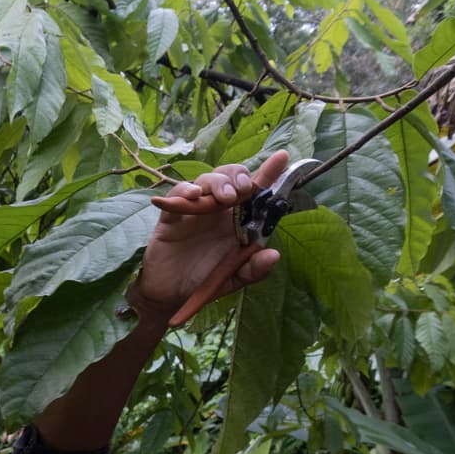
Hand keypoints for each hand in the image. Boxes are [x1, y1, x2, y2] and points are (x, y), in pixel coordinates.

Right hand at [130, 151, 289, 324]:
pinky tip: (194, 196)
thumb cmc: (205, 281)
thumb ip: (254, 269)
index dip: (268, 172)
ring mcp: (195, 210)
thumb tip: (273, 255)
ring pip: (207, 179)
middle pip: (230, 176)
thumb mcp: (235, 278)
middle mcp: (218, 210)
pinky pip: (177, 194)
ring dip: (218, 182)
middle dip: (239, 175)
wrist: (172, 296)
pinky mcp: (172, 216)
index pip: (256, 191)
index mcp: (238, 220)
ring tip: (225, 198)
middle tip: (243, 190)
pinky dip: (185, 190)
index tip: (282, 157)